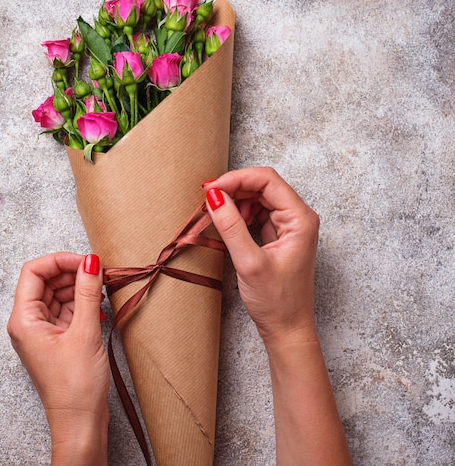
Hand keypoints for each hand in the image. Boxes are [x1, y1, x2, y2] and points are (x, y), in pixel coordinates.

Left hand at [7, 252, 108, 465]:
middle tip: (100, 272)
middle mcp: (28, 322)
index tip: (86, 261)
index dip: (60, 260)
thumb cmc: (76, 386)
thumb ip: (87, 292)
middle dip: (73, 272)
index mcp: (24, 319)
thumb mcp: (85, 332)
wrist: (80, 422)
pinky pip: (67, 310)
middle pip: (47, 281)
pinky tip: (100, 307)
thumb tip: (90, 262)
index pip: (34, 272)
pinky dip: (83, 304)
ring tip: (103, 288)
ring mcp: (42, 331)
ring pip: (58, 294)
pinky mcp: (57, 339)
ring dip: (80, 287)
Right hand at [204, 169, 352, 464]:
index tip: (210, 189)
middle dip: (234, 188)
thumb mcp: (249, 262)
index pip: (267, 180)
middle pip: (263, 185)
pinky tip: (229, 224)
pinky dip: (240, 213)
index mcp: (300, 219)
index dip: (237, 179)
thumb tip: (214, 196)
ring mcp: (290, 225)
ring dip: (236, 201)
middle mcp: (299, 217)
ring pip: (259, 197)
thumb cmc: (276, 301)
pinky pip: (257, 212)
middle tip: (208, 200)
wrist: (287, 329)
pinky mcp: (279, 234)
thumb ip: (231, 226)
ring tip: (218, 216)